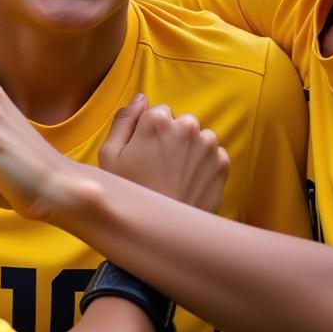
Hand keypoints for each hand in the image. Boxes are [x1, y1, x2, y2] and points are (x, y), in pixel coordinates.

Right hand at [99, 95, 229, 212]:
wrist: (160, 233)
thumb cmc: (131, 193)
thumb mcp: (109, 156)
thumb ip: (123, 120)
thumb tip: (140, 99)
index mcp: (158, 120)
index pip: (157, 111)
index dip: (149, 131)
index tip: (145, 152)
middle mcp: (187, 126)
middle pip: (180, 123)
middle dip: (172, 138)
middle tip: (159, 166)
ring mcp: (208, 145)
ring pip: (198, 138)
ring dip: (189, 150)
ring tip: (175, 176)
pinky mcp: (223, 164)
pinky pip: (213, 155)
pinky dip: (204, 164)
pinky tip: (189, 182)